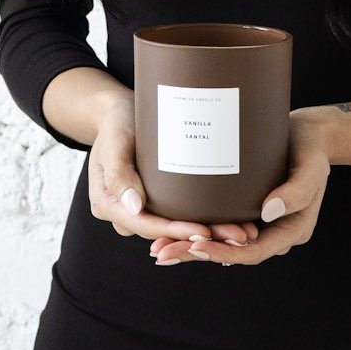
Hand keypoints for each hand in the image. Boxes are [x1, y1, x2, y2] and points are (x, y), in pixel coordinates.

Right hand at [87, 95, 260, 253]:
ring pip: (173, 228)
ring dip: (208, 233)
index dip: (174, 231)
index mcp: (107, 203)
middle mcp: (123, 212)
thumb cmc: (116, 122)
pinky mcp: (154, 202)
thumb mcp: (114, 140)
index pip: (144, 224)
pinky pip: (177, 216)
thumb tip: (134, 206)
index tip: (204, 232)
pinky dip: (202, 220)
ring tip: (243, 234)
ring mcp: (139, 209)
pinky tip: (232, 222)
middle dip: (200, 237)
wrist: (119, 113)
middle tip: (239, 237)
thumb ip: (120, 172)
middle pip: (164, 231)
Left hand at [150, 113, 330, 266]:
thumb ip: (296, 192)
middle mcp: (273, 233)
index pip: (253, 252)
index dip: (223, 252)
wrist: (310, 136)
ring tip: (158, 249)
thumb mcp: (312, 168)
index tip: (196, 246)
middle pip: (231, 253)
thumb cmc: (312, 150)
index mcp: (291, 231)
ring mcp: (258, 224)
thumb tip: (268, 212)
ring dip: (190, 248)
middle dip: (195, 255)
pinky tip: (170, 229)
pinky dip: (196, 230)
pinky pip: (219, 226)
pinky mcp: (245, 210)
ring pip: (221, 243)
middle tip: (161, 254)